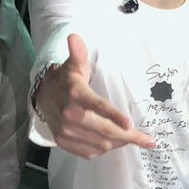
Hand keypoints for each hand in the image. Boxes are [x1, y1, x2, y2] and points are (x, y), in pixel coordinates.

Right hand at [35, 34, 154, 158]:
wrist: (42, 96)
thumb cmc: (66, 80)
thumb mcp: (73, 65)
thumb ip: (78, 53)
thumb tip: (74, 36)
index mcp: (75, 94)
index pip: (96, 106)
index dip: (113, 116)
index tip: (131, 125)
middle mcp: (69, 115)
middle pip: (104, 131)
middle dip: (128, 137)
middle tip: (146, 140)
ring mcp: (65, 131)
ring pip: (100, 144)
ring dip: (118, 143)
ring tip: (130, 138)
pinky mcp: (63, 142)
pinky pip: (90, 152)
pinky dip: (104, 149)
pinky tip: (112, 142)